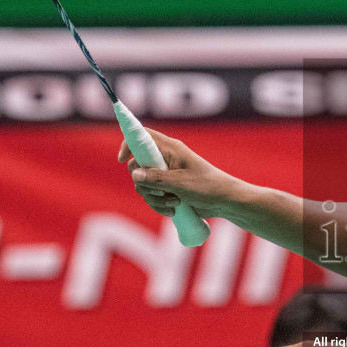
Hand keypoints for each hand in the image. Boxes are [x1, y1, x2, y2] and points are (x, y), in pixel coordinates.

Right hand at [117, 128, 237, 216]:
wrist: (223, 201)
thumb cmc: (206, 186)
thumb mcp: (180, 183)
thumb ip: (156, 179)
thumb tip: (134, 174)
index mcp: (170, 149)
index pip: (142, 137)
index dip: (128, 145)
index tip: (122, 160)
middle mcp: (165, 159)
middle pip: (137, 166)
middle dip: (144, 184)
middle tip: (161, 192)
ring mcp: (166, 174)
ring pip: (144, 185)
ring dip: (154, 198)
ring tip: (173, 203)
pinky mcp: (168, 188)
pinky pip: (152, 195)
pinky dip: (159, 204)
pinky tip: (173, 209)